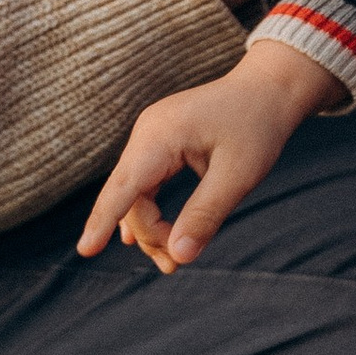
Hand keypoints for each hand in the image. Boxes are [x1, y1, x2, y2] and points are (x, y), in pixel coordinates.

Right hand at [78, 42, 340, 272]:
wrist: (270, 89)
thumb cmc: (257, 126)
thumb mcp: (238, 175)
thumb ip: (206, 215)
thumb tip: (179, 255)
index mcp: (162, 135)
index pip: (124, 186)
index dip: (103, 220)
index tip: (85, 251)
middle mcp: (148, 133)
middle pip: (131, 197)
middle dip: (150, 235)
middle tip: (175, 265)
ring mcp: (151, 136)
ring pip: (136, 194)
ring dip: (151, 228)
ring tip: (172, 262)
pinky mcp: (160, 143)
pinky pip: (145, 184)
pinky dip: (152, 211)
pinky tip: (145, 237)